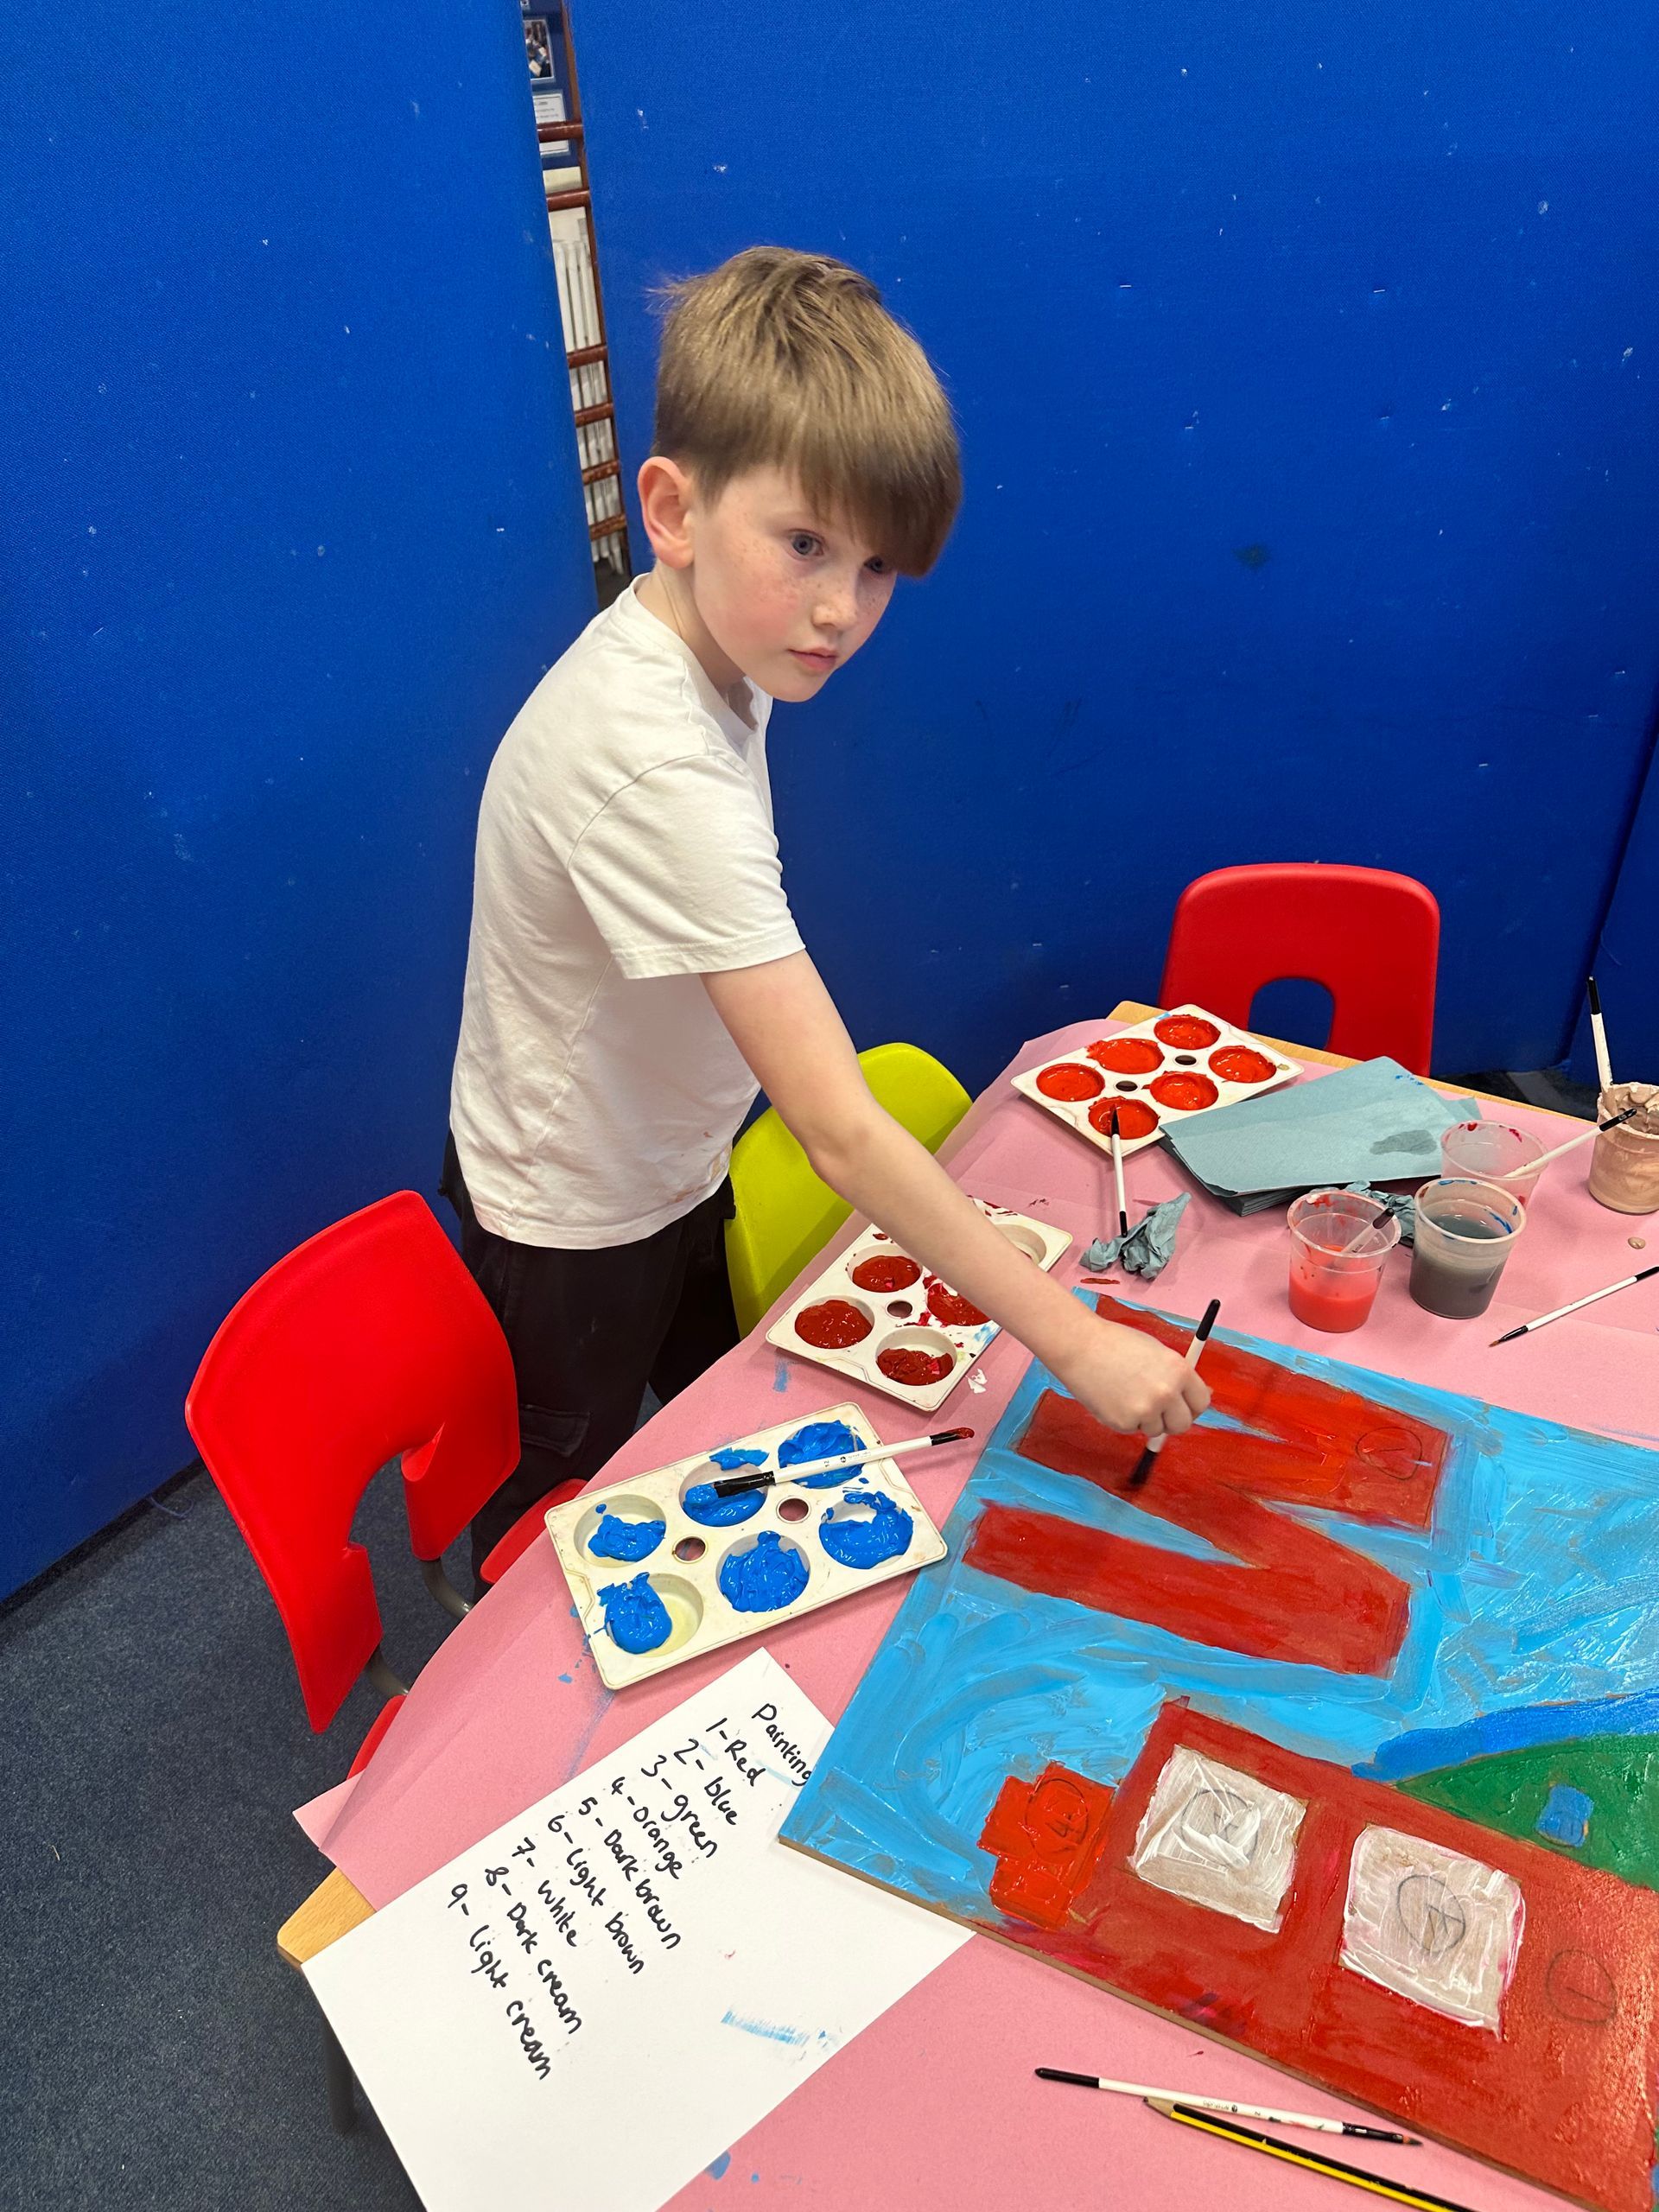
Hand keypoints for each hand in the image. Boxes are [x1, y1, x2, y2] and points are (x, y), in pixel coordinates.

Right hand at [1050, 1316, 1211, 1437]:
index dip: (1191, 1406)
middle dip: (1171, 1420)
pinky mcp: (1124, 1423)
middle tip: (1156, 1409)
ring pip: (1156, 1429)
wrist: (1080, 1346)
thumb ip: (1176, 1377)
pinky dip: (1125, 1419)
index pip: (1201, 1402)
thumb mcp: (1157, 1353)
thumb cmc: (1116, 1344)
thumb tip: (1195, 1398)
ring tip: (1126, 1394)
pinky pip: (1133, 1429)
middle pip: (1183, 1424)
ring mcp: (1146, 1410)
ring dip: (1146, 1419)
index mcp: (1179, 1371)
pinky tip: (1113, 1397)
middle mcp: (1166, 1393)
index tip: (1182, 1406)